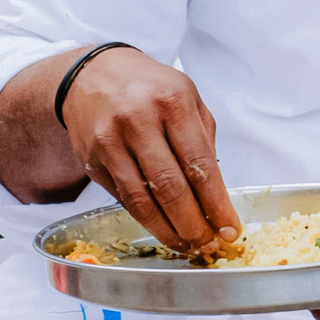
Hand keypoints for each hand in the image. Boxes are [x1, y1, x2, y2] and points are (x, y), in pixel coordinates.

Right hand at [57, 47, 240, 254]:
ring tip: (187, 244)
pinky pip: (122, 197)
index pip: (199, 163)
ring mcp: (109, 141)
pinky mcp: (91, 160)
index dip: (216, 202)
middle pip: (169, 186)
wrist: (92, 75)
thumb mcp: (187, 96)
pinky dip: (145, 218)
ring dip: (167, 230)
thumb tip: (216, 191)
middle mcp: (137, 120)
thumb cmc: (149, 87)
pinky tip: (162, 228)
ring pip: (141, 199)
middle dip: (193, 224)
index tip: (229, 226)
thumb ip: (204, 138)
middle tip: (209, 244)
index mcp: (171, 102)